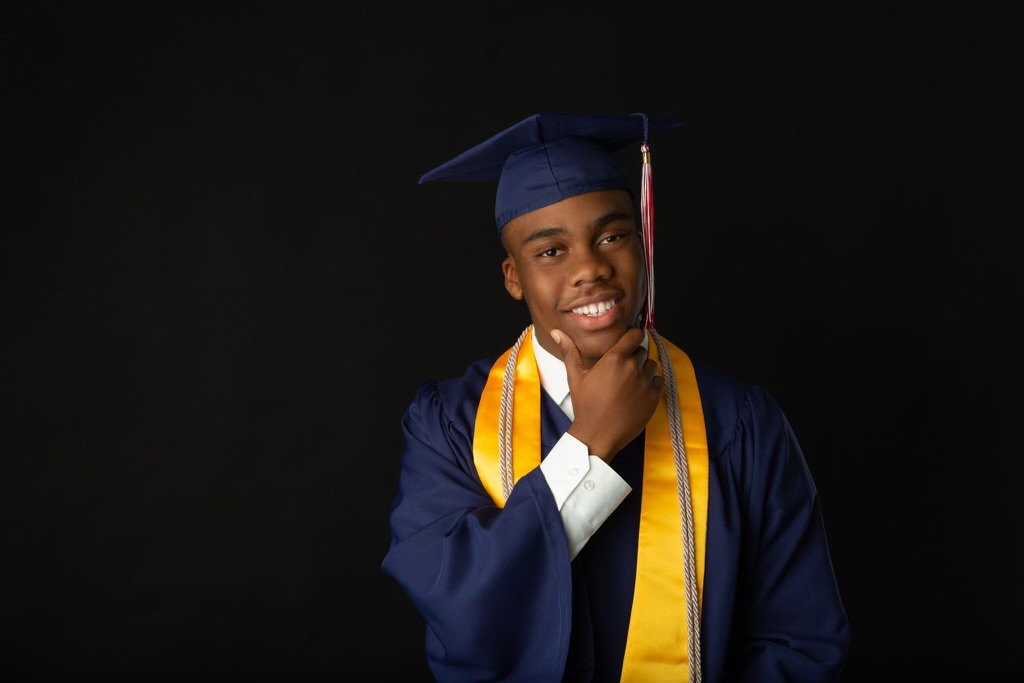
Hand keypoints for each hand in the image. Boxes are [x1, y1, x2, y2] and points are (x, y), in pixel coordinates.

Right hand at [550, 327, 663, 461]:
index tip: (629, 340)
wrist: (598, 435)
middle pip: (641, 350)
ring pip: (650, 365)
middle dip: (633, 356)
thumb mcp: (575, 377)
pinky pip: (658, 381)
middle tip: (621, 369)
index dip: (633, 335)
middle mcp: (632, 367)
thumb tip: (556, 332)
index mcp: (614, 359)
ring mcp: (644, 382)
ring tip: (629, 382)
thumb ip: (569, 351)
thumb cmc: (586, 405)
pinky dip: (650, 384)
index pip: (634, 334)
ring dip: (643, 370)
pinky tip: (637, 393)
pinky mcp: (653, 397)